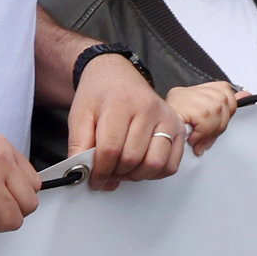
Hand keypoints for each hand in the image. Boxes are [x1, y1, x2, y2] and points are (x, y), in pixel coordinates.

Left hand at [66, 60, 194, 185]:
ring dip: (136, 175)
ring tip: (123, 169)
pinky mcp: (178, 128)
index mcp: (120, 103)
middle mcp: (148, 109)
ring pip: (155, 164)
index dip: (99, 171)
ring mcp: (166, 118)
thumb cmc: (98, 96)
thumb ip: (78, 145)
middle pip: (132, 158)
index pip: (110, 149)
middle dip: (116, 173)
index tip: (93, 179)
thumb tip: (82, 174)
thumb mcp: (79, 116)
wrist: (116, 76)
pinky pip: (171, 164)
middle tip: (107, 172)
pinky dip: (155, 173)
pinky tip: (141, 165)